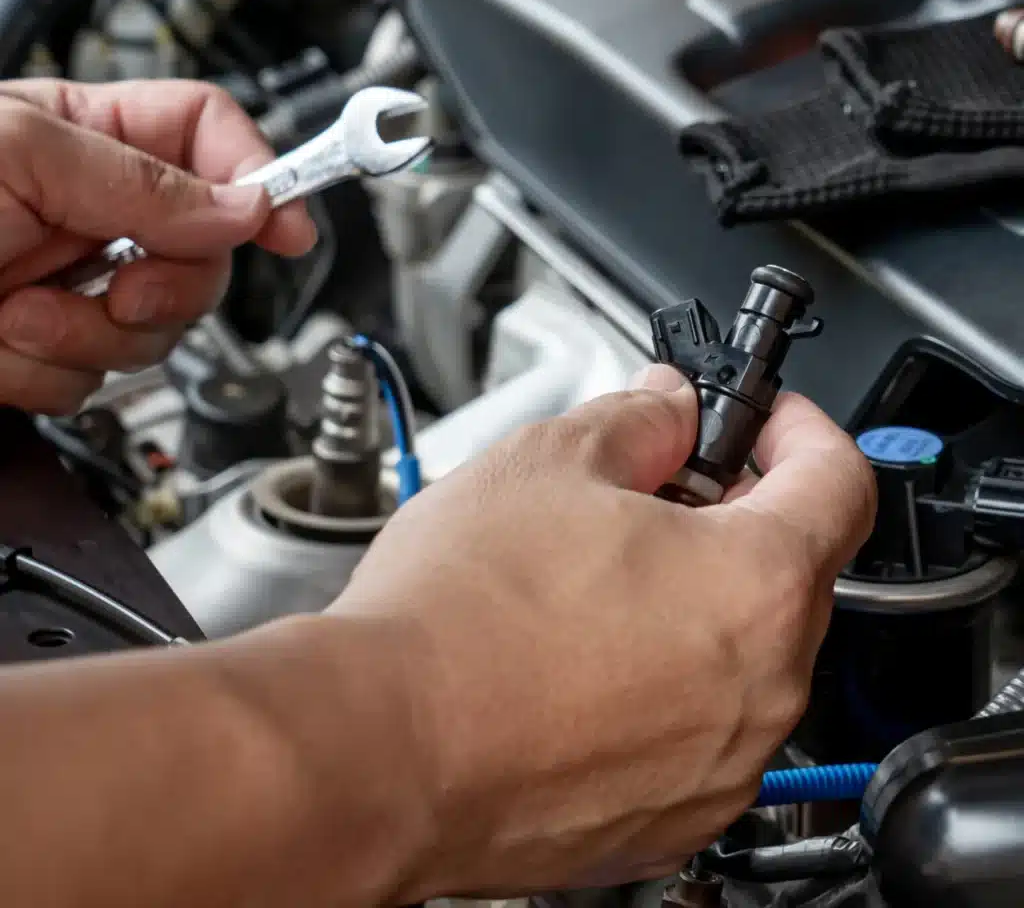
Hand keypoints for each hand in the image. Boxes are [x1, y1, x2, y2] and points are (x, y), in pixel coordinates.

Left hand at [0, 79, 317, 413]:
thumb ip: (142, 181)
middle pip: (205, 253)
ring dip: (90, 332)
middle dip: (167, 284)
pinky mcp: (48, 348)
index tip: (288, 225)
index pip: (211, 141)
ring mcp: (74, 284)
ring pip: (156, 330)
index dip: (262, 178)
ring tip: (16, 309)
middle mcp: (92, 212)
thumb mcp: (14, 154)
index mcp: (88, 139)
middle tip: (121, 282)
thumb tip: (242, 206)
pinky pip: (99, 378)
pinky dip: (49, 371)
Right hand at [334, 366, 876, 897]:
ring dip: (693, 599)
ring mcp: (717, 765)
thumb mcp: (549, 460)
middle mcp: (760, 689)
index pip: (837, 482)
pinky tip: (581, 654)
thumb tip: (668, 408)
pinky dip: (662, 679)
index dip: (801, 431)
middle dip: (734, 512)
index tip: (764, 422)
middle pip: (787, 570)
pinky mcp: (668, 817)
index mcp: (753, 585)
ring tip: (595, 577)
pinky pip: (696, 726)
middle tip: (655, 487)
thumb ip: (638, 418)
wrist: (377, 751)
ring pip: (739, 653)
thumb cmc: (455, 620)